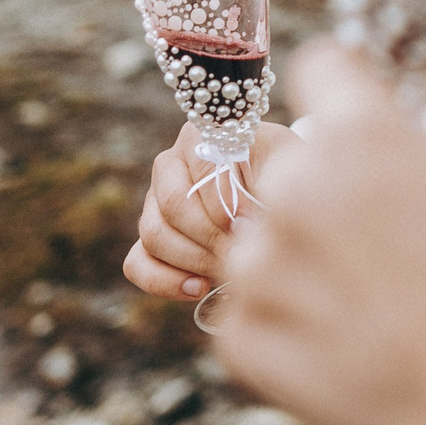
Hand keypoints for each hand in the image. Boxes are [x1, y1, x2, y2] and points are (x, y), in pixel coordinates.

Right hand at [122, 118, 296, 301]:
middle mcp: (170, 165)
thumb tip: (240, 225)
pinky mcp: (149, 240)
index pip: (200, 167)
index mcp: (201, 137)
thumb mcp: (288, 168)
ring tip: (231, 268)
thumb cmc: (286, 178)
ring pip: (153, 235)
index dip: (227, 201)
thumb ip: (269, 181)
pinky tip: (200, 287)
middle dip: (211, 235)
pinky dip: (165, 281)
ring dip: (194, 259)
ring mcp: (154, 203)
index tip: (253, 224)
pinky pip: (137, 263)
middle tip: (244, 252)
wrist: (281, 199)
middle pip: (172, 204)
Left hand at [216, 40, 425, 424]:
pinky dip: (287, 321)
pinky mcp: (237, 335)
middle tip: (358, 233)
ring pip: (258, 237)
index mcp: (362, 138)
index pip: (317, 69)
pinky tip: (347, 346)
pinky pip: (248, 305)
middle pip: (271, 159)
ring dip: (297, 261)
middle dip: (307, 185)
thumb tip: (369, 142)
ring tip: (365, 307)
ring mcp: (256, 268)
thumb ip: (402, 156)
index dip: (337, 96)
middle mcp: (294, 190)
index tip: (345, 118)